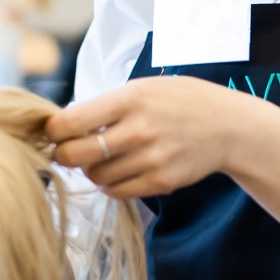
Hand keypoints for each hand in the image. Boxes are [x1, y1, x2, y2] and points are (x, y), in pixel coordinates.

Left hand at [47, 76, 274, 198]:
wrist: (229, 126)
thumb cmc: (180, 102)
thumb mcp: (143, 88)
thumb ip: (106, 105)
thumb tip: (62, 124)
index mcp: (130, 100)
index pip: (71, 121)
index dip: (52, 130)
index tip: (51, 132)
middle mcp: (139, 130)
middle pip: (76, 155)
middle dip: (62, 155)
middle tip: (65, 151)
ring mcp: (152, 158)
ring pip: (95, 176)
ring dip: (89, 170)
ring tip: (100, 158)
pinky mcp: (162, 181)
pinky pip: (118, 191)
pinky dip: (109, 184)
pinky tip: (117, 171)